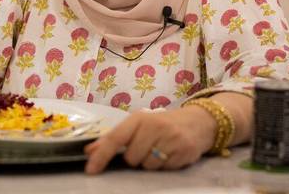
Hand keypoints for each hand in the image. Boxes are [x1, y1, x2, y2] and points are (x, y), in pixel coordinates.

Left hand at [83, 106, 215, 173]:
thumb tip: (90, 151)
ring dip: (150, 162)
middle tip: (145, 148)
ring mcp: (171, 138)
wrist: (198, 121)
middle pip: (132, 158)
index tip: (91, 170)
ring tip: (159, 150)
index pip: (115, 138)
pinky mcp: (184, 151)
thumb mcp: (138, 125)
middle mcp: (155, 126)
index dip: (102, 156)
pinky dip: (164, 165)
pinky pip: (164, 169)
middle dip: (135, 158)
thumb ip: (114, 138)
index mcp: (140, 118)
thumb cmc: (162, 124)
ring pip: (148, 165)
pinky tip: (170, 154)